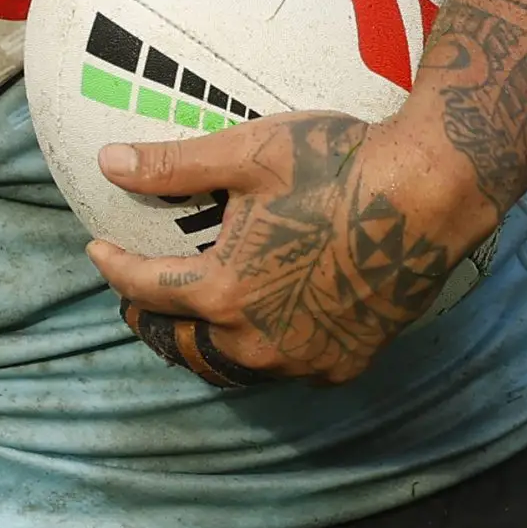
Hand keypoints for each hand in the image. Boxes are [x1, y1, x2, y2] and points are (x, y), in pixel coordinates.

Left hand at [83, 110, 495, 386]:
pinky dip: (259, 355)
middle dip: (151, 324)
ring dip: (202, 347)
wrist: (430, 195)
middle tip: (135, 301)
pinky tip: (258, 331)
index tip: (96, 250)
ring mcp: (307, 359)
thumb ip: (171, 167)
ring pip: (233, 368)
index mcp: (224, 291)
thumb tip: (107, 162)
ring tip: (187, 321)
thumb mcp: (244, 156)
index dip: (114, 269)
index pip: (146, 289)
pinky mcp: (348, 362)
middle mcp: (259, 340)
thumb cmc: (335, 166)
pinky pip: (287, 371)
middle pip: (184, 347)